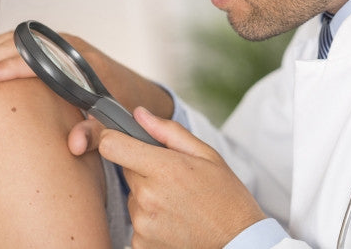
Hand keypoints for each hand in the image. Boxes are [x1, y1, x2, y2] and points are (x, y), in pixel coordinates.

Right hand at [0, 30, 175, 125]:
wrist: (134, 90)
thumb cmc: (121, 110)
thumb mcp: (113, 126)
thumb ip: (96, 135)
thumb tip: (72, 145)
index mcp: (83, 64)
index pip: (41, 59)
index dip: (10, 67)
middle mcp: (70, 46)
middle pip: (20, 42)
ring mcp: (59, 42)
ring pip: (14, 38)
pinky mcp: (51, 44)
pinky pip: (17, 41)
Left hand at [99, 107, 265, 248]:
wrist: (238, 243)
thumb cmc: (226, 198)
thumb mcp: (207, 155)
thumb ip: (168, 131)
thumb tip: (138, 113)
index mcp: (165, 169)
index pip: (112, 145)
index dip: (113, 137)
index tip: (120, 138)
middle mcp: (148, 196)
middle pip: (125, 170)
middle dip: (142, 168)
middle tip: (172, 178)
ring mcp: (143, 223)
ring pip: (132, 197)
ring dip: (147, 196)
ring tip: (178, 203)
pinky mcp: (141, 243)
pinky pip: (136, 221)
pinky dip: (150, 219)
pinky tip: (174, 221)